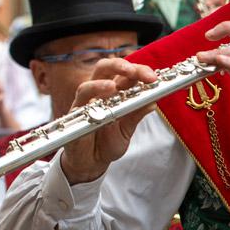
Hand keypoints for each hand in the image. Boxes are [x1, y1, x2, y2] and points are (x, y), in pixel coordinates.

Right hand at [60, 57, 159, 183]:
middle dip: (123, 66)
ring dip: (107, 78)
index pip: (126, 75)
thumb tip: (153, 101)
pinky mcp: (76, 112)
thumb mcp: (127, 129)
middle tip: (138, 73)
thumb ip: (137, 114)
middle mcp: (100, 93)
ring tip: (120, 81)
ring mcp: (87, 101)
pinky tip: (107, 91)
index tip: (154, 78)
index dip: (140, 71)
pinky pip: (82, 97)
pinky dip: (95, 91)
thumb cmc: (107, 143)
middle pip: (107, 68)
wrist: (90, 163)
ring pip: (92, 79)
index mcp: (115, 93)